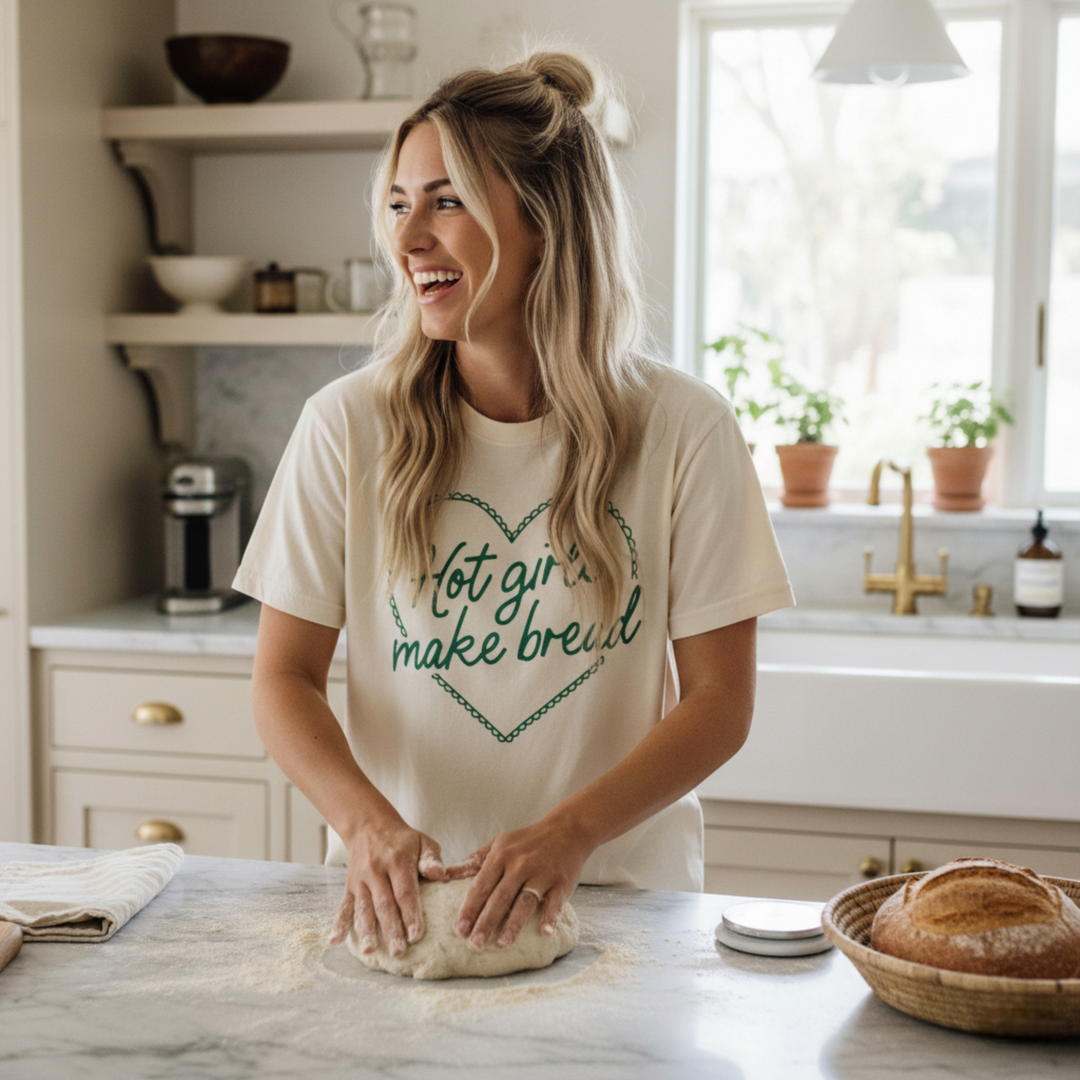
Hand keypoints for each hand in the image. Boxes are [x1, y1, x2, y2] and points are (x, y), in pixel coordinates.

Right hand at [328, 816, 445, 955]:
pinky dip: (338, 924)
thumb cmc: (403, 840)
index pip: (405, 891)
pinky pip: (343, 906)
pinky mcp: (349, 886)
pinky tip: (335, 941)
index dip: (410, 913)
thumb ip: (431, 858)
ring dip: (366, 931)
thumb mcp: (423, 841)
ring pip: (363, 908)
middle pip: (384, 904)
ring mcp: (360, 880)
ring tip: (370, 952)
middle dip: (391, 929)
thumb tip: (440, 874)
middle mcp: (377, 871)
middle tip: (398, 952)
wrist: (370, 826)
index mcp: (398, 861)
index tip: (416, 935)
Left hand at [447, 812, 590, 950]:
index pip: (481, 886)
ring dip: (513, 924)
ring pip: (525, 902)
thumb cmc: (527, 841)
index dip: (470, 908)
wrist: (566, 830)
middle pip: (500, 898)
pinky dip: (550, 917)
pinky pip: (555, 902)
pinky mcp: (561, 883)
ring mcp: (542, 874)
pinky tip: (544, 932)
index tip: (459, 929)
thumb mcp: (498, 843)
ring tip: (502, 944)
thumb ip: (474, 861)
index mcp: (501, 856)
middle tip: (474, 944)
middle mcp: (520, 865)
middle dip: (486, 922)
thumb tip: (445, 874)